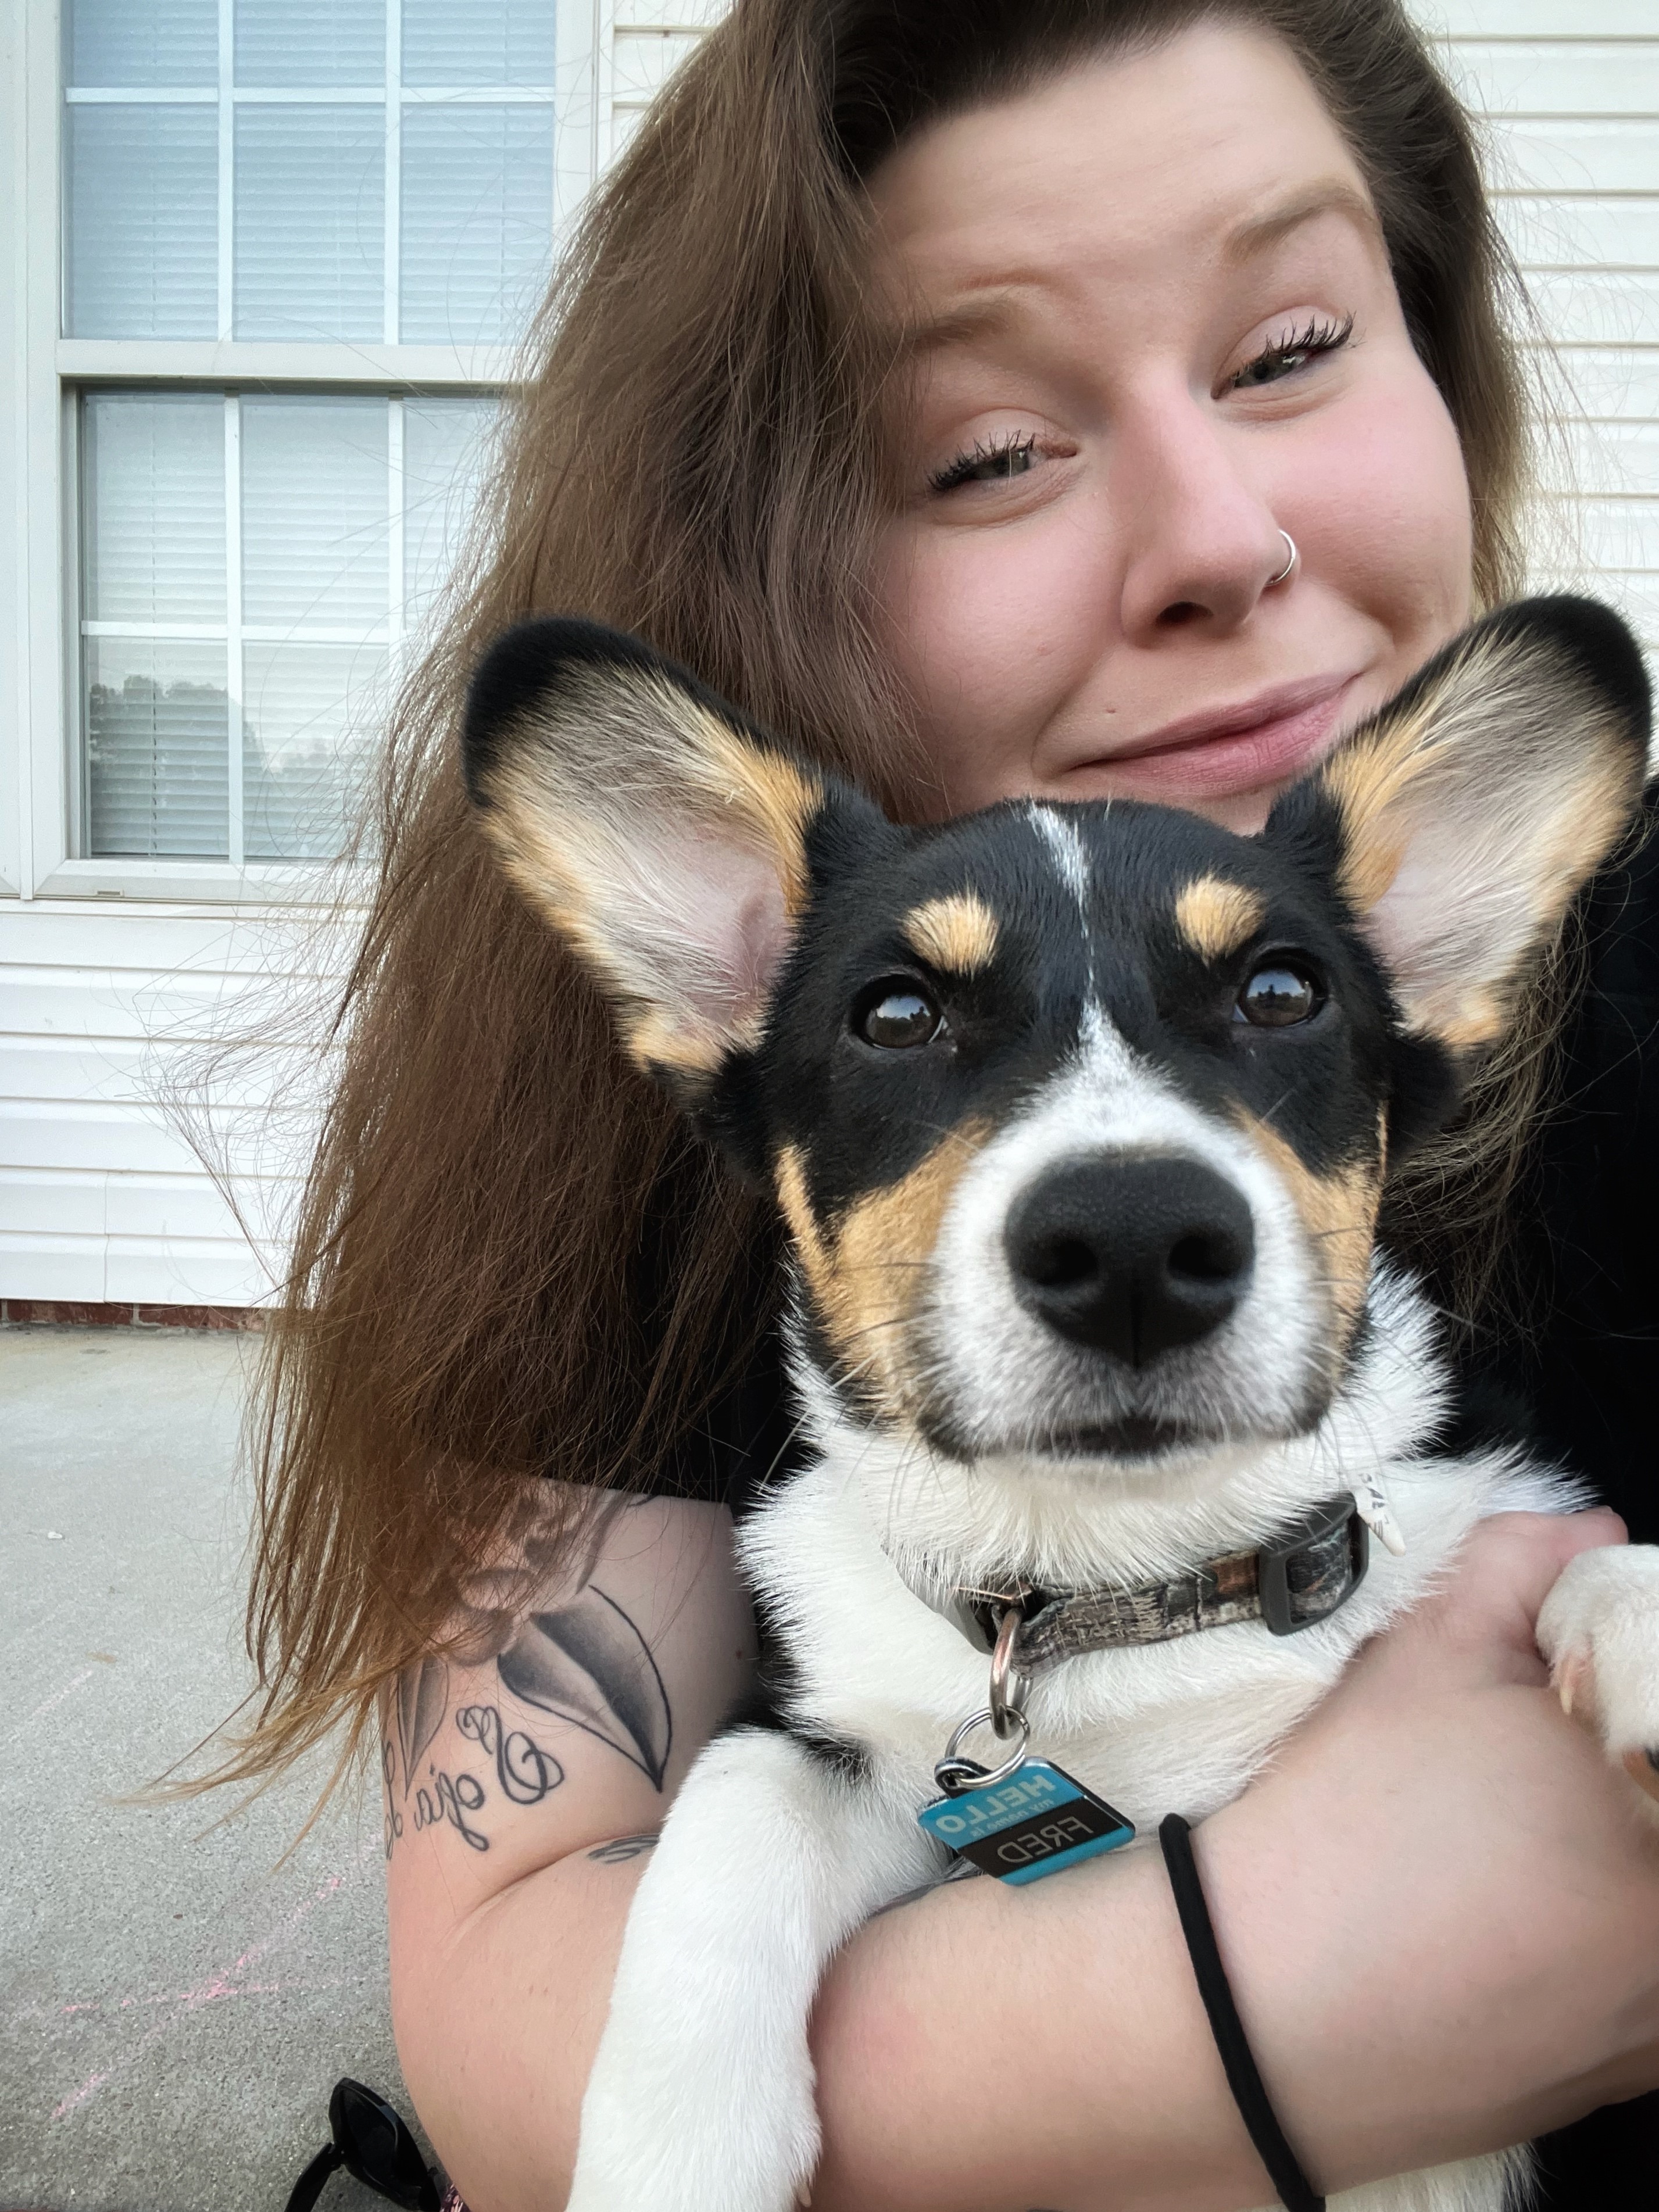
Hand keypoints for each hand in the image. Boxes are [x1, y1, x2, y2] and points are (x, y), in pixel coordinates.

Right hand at [1203, 1510, 1658, 2192]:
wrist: (1252, 2017)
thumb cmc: (1351, 1824)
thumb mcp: (1429, 1653)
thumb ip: (1526, 1566)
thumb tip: (1587, 1535)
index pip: (1653, 1701)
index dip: (1611, 1667)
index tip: (1555, 1670)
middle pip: (1645, 1799)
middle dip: (1602, 1758)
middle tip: (1513, 1741)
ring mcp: (1653, 2032)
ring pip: (1632, 1897)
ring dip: (1595, 1853)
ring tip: (1492, 1832)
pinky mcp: (1610, 2086)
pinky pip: (1622, 1984)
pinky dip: (1577, 1938)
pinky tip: (1485, 1915)